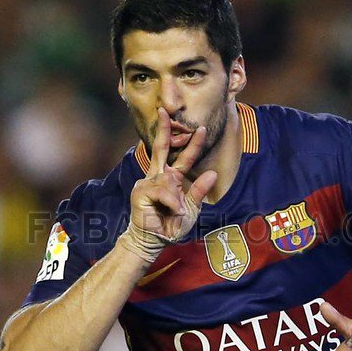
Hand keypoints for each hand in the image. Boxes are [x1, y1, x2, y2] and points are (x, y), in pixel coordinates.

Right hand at [120, 108, 217, 261]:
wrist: (155, 241)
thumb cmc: (171, 225)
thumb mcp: (192, 209)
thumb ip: (199, 191)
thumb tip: (212, 173)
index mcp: (171, 179)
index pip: (182, 157)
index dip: (192, 144)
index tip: (201, 128)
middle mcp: (157, 176)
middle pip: (161, 148)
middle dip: (164, 129)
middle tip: (165, 110)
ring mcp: (146, 182)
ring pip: (168, 180)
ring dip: (176, 198)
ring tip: (176, 211)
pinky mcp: (139, 191)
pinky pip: (161, 190)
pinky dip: (170, 201)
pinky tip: (169, 209)